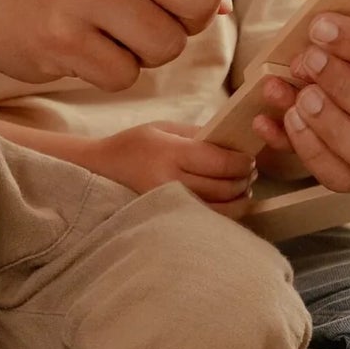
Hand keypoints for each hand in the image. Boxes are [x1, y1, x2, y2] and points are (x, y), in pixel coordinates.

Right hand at [0, 0, 322, 90]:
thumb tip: (224, 0)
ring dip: (147, 50)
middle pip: (199, 1)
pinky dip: (113, 72)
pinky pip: (125, 73)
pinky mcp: (61, 38)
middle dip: (185, 21)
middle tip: (143, 13)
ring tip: (105, 29)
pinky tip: (82, 49)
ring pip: (167, 44)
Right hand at [94, 122, 255, 217]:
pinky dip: (224, 214)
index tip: (249, 159)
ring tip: (241, 189)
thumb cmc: (133, 145)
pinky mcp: (168, 219)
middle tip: (250, 172)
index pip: (221, 162)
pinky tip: (227, 204)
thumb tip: (234, 142)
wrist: (99, 169)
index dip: (242, 162)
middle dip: (244, 179)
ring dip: (239, 200)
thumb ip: (199, 133)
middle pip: (224, 187)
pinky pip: (205, 221)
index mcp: (170, 154)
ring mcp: (168, 205)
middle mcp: (170, 182)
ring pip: (220, 210)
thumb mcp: (163, 127)